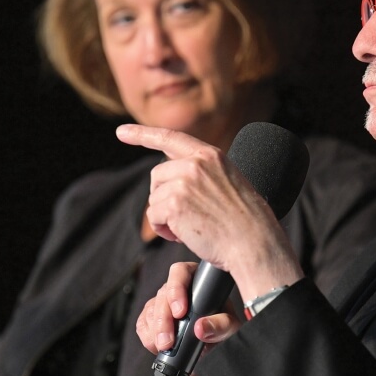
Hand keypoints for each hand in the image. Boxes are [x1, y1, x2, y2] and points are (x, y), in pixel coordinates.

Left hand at [117, 124, 302, 299]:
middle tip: (186, 216)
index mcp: (211, 155)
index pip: (170, 138)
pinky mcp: (173, 204)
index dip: (142, 134)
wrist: (254, 242)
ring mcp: (184, 182)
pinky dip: (163, 230)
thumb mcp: (228, 182)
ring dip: (165, 217)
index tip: (121, 133)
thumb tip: (171, 179)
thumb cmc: (246, 221)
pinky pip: (153, 217)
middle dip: (164, 197)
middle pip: (157, 177)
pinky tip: (184, 235)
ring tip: (191, 227)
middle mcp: (195, 163)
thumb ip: (203, 173)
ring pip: (154, 198)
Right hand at [136, 262, 242, 354]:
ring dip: (155, 331)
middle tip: (168, 341)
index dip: (176, 290)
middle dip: (163, 320)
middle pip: (162, 295)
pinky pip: (143, 323)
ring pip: (151, 310)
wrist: (210, 338)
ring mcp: (162, 300)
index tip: (180, 313)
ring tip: (165, 347)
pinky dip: (147, 336)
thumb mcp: (228, 325)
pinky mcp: (151, 316)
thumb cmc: (221, 323)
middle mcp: (176, 286)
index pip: (180, 273)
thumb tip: (200, 329)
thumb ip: (219, 325)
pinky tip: (156, 345)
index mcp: (195, 279)